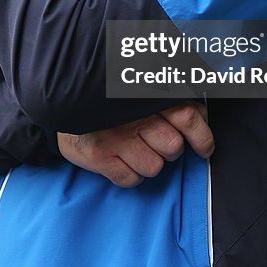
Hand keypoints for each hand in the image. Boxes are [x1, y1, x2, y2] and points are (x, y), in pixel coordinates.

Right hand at [56, 102, 213, 187]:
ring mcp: (116, 136)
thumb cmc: (110, 96)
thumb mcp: (142, 87)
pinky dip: (130, 174)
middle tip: (154, 140)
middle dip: (168, 148)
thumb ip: (173, 96)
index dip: (202, 137)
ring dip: (147, 162)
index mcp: (150, 94)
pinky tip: (121, 158)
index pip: (189, 117)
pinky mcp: (98, 155)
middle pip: (173, 148)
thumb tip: (200, 115)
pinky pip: (131, 180)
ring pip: (154, 167)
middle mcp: (135, 115)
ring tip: (133, 147)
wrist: (62, 98)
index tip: (204, 149)